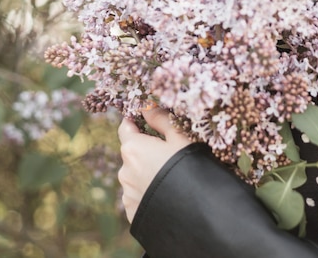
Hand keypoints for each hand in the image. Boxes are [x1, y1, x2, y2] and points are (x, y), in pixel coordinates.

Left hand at [117, 107, 191, 221]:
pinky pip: (138, 195)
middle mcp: (124, 171)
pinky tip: (165, 191)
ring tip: (169, 175)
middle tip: (168, 151)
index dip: (135, 121)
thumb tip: (146, 105)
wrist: (192, 207)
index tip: (145, 119)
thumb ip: (160, 119)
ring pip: (134, 175)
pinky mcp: (133, 212)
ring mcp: (127, 194)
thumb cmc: (187, 165)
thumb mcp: (179, 136)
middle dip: (145, 149)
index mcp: (133, 148)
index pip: (125, 127)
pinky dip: (148, 190)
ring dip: (146, 171)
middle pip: (132, 152)